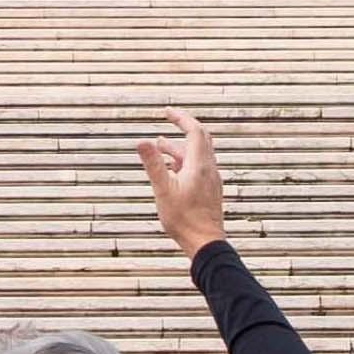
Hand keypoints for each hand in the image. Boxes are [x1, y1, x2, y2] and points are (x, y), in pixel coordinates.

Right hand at [139, 115, 229, 255]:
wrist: (205, 243)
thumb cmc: (184, 220)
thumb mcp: (163, 190)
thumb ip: (153, 165)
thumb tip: (142, 142)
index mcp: (199, 165)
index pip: (194, 131)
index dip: (181, 118)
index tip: (167, 111)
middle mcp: (209, 169)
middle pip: (200, 138)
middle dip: (183, 126)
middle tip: (168, 118)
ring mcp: (211, 180)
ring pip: (198, 154)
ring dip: (179, 146)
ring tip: (159, 144)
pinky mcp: (209, 190)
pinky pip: (198, 166)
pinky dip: (184, 160)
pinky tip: (171, 168)